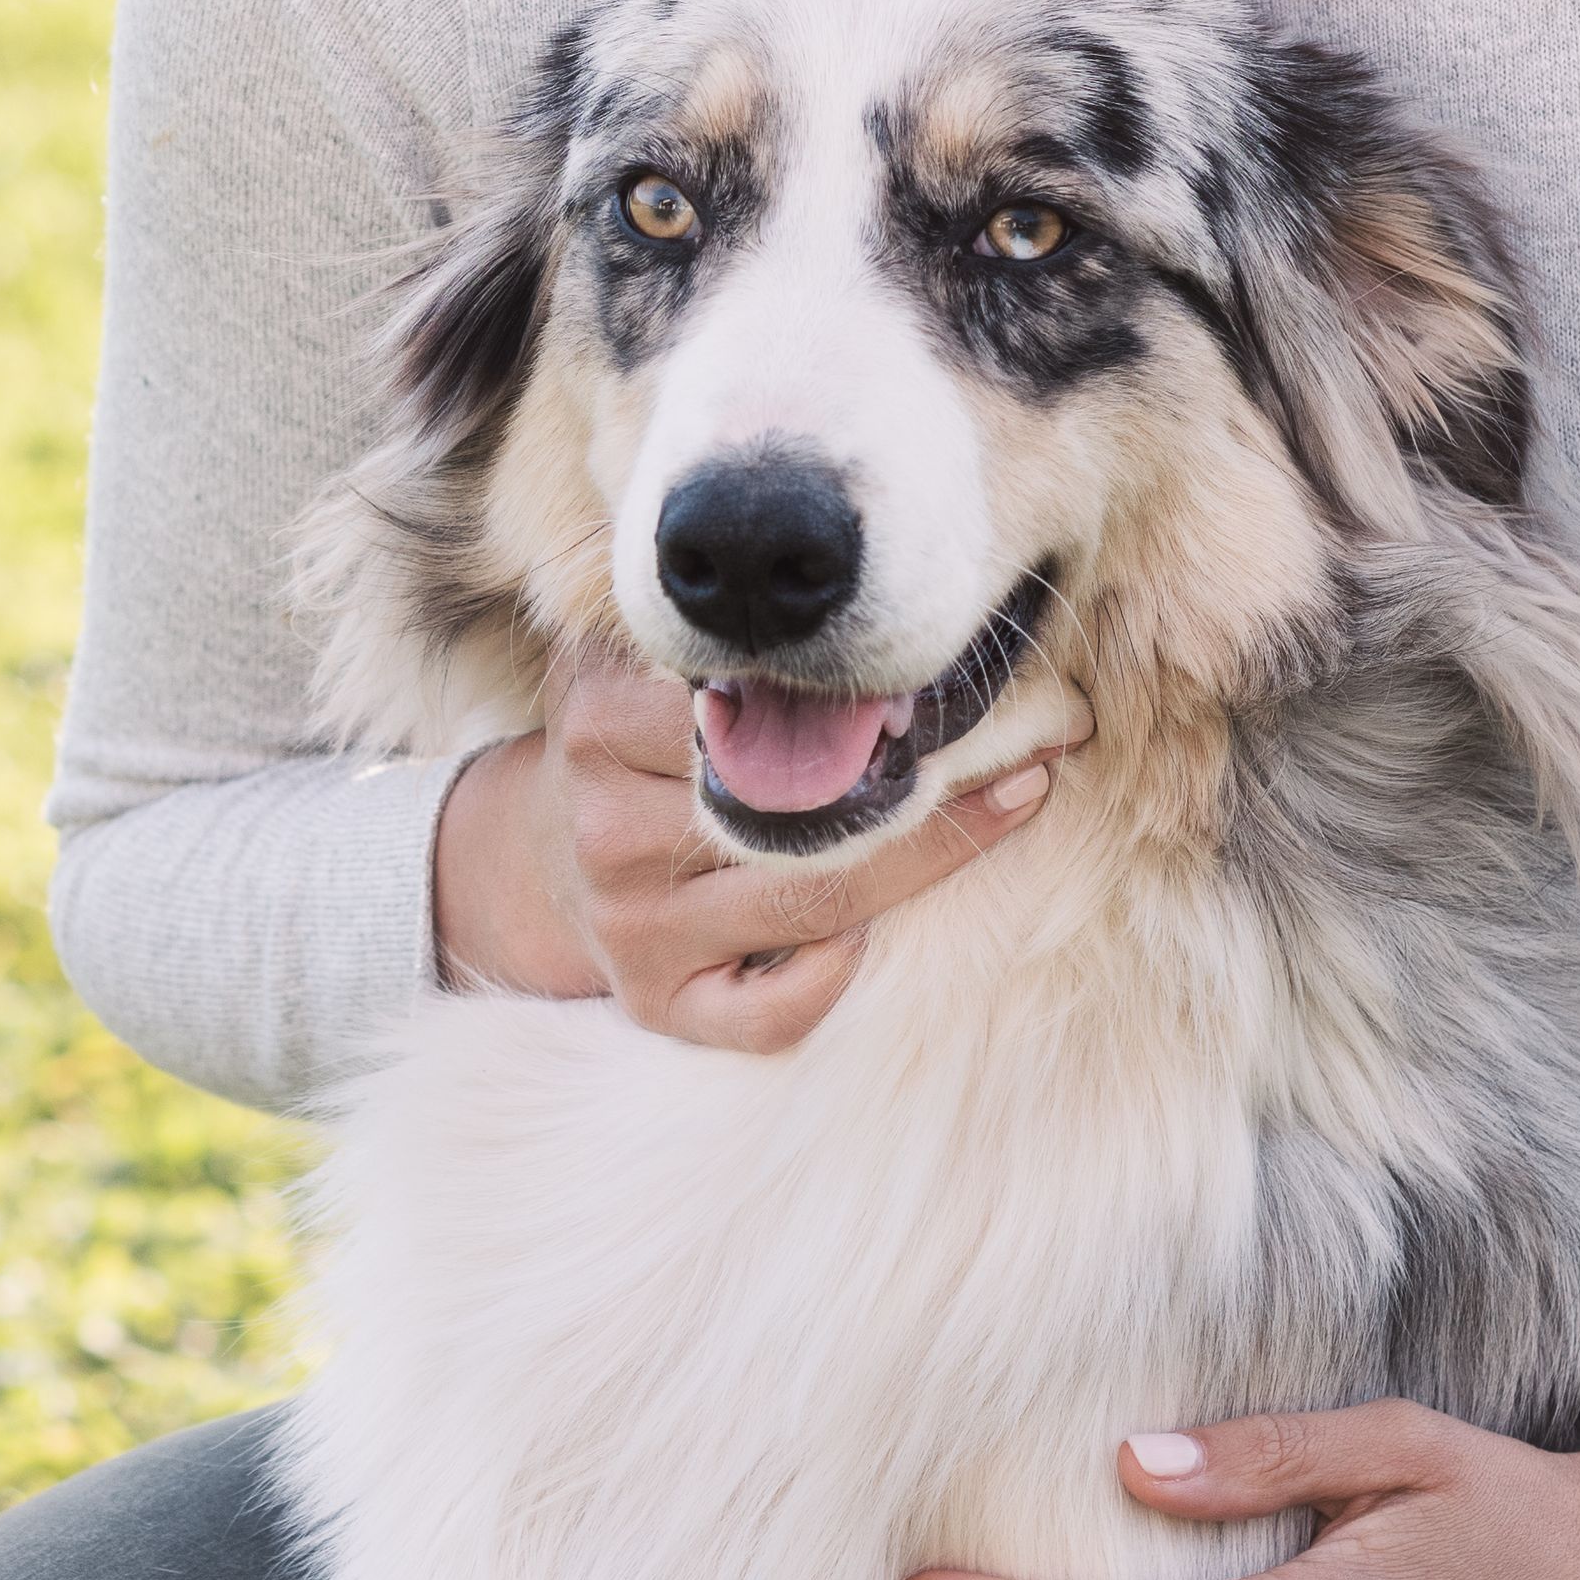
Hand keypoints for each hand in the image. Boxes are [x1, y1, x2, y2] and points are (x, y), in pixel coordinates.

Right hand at [429, 648, 1070, 1051]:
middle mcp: (608, 823)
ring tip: (1019, 797)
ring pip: (808, 905)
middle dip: (932, 774)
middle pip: (800, 809)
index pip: (758, 703)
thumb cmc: (633, 737)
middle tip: (1047, 733)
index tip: (978, 665)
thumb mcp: (640, 655)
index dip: (872, 687)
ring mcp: (630, 922)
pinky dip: (828, 980)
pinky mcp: (651, 1002)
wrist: (531, 856)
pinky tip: (875, 938)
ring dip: (928, 858)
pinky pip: (768, 1012)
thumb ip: (719, 625)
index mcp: (599, 716)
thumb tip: (865, 568)